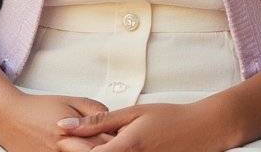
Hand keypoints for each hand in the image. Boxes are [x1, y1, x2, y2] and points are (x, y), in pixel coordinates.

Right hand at [0, 92, 114, 150]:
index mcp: (73, 134)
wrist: (10, 118)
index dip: (118, 141)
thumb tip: (113, 118)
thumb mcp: (71, 101)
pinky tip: (82, 149)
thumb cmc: (40, 108)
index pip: (105, 144)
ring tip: (101, 146)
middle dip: (110, 149)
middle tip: (118, 143)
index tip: (127, 138)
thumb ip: (94, 110)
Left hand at [56, 100, 232, 151]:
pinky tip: (110, 150)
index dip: (69, 150)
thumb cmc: (167, 117)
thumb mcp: (131, 113)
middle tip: (68, 145)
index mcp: (124, 149)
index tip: (60, 140)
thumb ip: (96, 121)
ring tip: (90, 146)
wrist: (200, 132)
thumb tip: (63, 126)